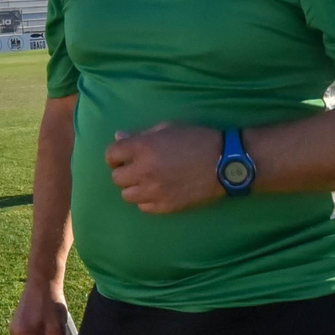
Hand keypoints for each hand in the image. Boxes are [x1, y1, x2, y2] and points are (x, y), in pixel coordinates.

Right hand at [9, 282, 74, 334]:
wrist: (45, 276)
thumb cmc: (47, 301)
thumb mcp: (56, 328)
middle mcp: (17, 329)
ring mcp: (21, 320)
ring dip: (48, 334)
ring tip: (56, 325)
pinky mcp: (27, 313)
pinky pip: (37, 326)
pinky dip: (46, 326)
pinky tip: (54, 319)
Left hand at [105, 123, 224, 213]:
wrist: (224, 163)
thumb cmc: (196, 139)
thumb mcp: (168, 128)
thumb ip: (141, 134)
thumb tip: (119, 136)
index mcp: (143, 148)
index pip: (111, 154)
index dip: (115, 154)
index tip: (123, 156)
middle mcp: (144, 171)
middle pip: (116, 178)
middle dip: (124, 171)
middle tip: (137, 167)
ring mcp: (154, 191)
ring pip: (127, 195)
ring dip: (134, 187)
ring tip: (148, 180)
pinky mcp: (165, 206)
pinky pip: (143, 207)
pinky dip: (147, 199)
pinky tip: (158, 191)